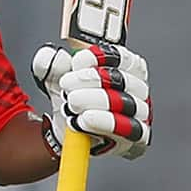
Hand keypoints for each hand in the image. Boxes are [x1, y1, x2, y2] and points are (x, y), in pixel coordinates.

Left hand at [32, 40, 151, 159]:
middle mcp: (137, 87)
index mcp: (125, 65)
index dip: (97, 57)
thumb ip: (50, 63)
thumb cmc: (74, 97)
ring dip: (95, 102)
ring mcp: (140, 111)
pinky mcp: (138, 135)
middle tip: (68, 85)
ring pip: (126, 104)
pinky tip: (83, 120)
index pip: (120, 56)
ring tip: (72, 103)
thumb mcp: (57, 76)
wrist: (70, 126)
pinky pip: (128, 129)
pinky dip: (104, 123)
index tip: (76, 62)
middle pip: (122, 79)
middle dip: (91, 80)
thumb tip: (52, 56)